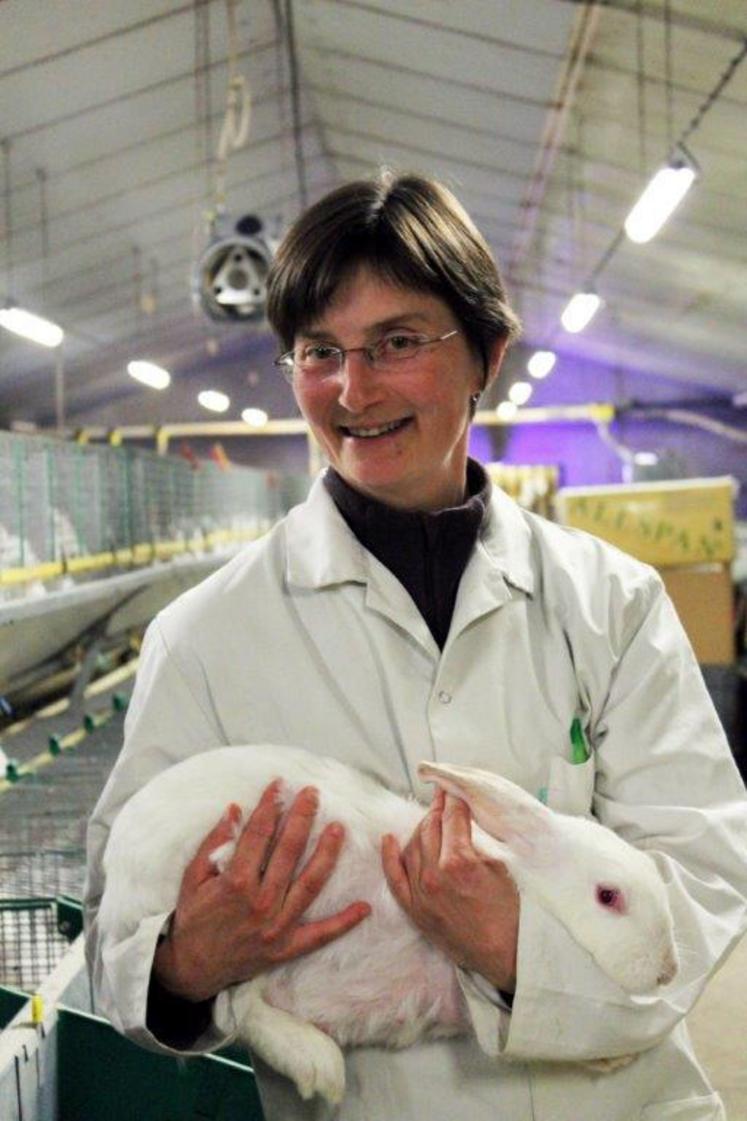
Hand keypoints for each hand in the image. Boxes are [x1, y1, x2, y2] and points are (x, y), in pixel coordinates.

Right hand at [154, 780, 370, 1001]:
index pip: (258, 835)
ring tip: (338, 828)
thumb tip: (235, 810)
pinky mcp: (287, 947)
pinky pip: (321, 935)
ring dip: (326, 854)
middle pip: (288, 852)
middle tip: (314, 794)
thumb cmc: (193, 920)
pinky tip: (364, 907)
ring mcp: (277, 926)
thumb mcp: (193, 879)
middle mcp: (261, 902)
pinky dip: (344, 922)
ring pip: (309, 884)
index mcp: (236, 883)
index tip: (280, 785)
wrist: (193, 969)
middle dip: (302, 818)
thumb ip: (213, 844)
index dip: (269, 806)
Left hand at [381, 789, 518, 990]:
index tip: (454, 789)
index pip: (451, 817)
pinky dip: (389, 856)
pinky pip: (394, 877)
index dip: (454, 799)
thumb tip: (462, 815)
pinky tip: (388, 839)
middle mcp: (433, 875)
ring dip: (422, 827)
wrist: (506, 955)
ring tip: (432, 818)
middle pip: (429, 827)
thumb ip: (477, 839)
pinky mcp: (414, 910)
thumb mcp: (500, 866)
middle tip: (445, 799)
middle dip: (438, 809)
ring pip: (412, 845)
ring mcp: (420, 893)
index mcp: (458, 861)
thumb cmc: (510, 911)